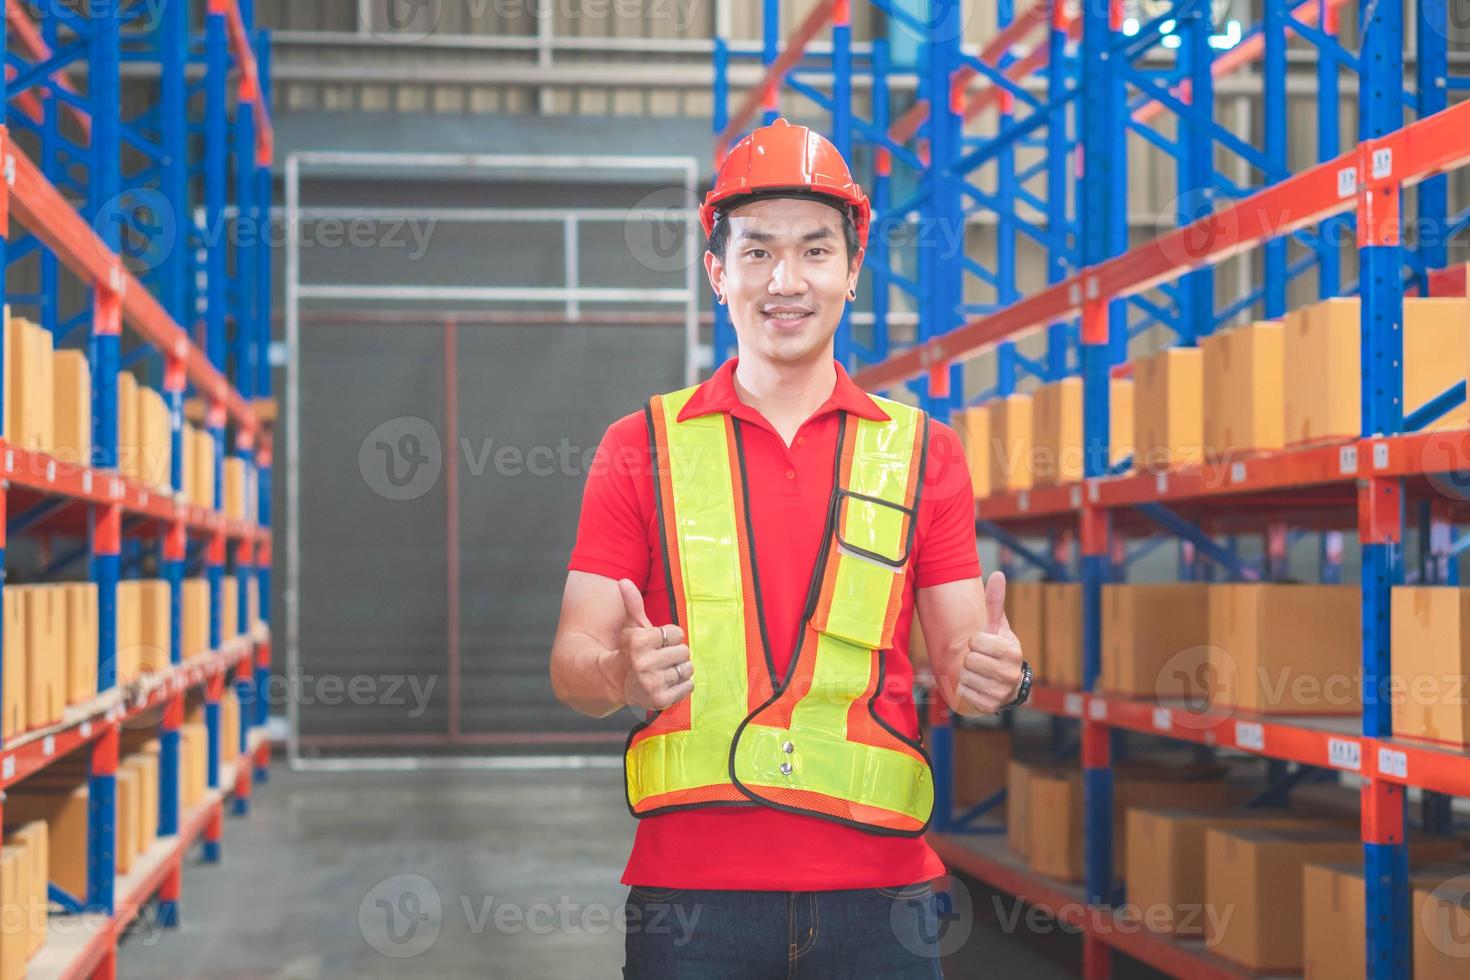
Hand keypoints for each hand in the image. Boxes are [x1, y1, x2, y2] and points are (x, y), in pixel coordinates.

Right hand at [615, 579, 693, 711]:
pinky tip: (668, 683)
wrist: (614, 682)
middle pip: (684, 651)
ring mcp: (652, 684)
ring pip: (688, 668)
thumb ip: (633, 603)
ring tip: (664, 671)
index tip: (656, 643)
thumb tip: (624, 581)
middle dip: (675, 653)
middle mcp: (644, 664)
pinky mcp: (660, 700)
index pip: (676, 633)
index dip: (669, 637)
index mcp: (639, 642)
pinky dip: (683, 685)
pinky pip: (689, 686)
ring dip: (680, 669)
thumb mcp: (631, 626)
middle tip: (660, 659)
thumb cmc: (629, 650)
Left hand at [950, 572, 1023, 715]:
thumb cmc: (995, 648)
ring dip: (965, 674)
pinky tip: (973, 685)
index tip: (980, 644)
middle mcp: (1010, 673)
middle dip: (968, 658)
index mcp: (1012, 651)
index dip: (973, 641)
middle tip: (976, 660)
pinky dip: (963, 689)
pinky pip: (964, 694)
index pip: (975, 642)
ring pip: (965, 677)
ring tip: (975, 672)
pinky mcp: (990, 706)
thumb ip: (994, 601)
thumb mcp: (995, 625)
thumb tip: (998, 573)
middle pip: (969, 660)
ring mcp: (1001, 692)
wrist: (1003, 683)